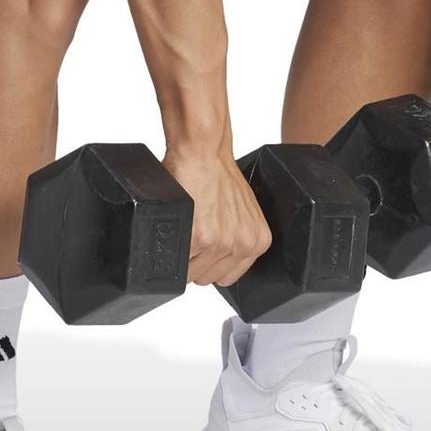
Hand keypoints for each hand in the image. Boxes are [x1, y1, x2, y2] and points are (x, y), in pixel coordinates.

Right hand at [164, 140, 271, 285]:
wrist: (203, 152)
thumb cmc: (219, 174)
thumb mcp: (244, 211)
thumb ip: (238, 236)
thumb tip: (222, 257)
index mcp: (257, 241)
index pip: (228, 276)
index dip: (211, 263)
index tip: (204, 250)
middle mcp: (242, 245)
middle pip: (208, 278)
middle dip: (196, 260)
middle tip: (193, 233)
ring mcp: (220, 244)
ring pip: (191, 275)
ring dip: (183, 255)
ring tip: (187, 227)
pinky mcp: (198, 238)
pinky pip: (179, 263)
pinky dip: (173, 246)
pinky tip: (180, 225)